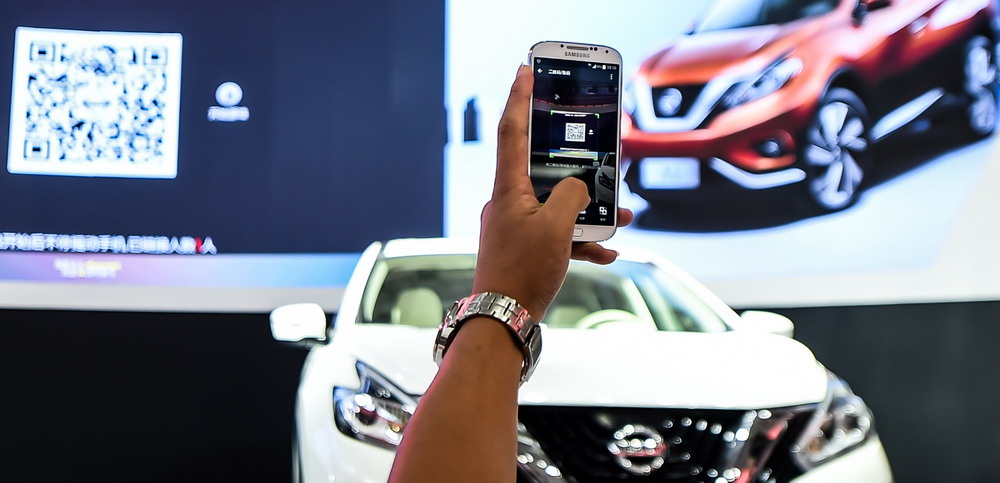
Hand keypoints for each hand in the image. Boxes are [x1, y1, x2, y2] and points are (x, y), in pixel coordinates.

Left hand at [473, 65, 632, 319]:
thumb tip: (577, 189)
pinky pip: (557, 234)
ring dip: (590, 208)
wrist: (503, 320)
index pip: (511, 131)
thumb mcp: (556, 228)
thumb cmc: (522, 273)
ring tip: (623, 214)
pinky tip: (608, 252)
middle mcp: (508, 202)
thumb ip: (572, 197)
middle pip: (543, 169)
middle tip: (598, 148)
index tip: (525, 69)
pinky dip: (581, 240)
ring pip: (557, 204)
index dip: (519, 97)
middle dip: (577, 163)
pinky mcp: (524, 249)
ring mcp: (515, 226)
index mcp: (508, 189)